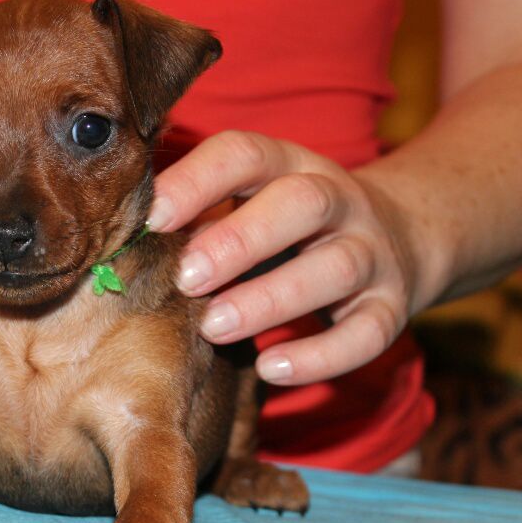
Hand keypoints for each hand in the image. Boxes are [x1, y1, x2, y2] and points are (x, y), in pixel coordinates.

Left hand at [149, 130, 424, 384]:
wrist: (402, 237)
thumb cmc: (289, 226)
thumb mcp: (250, 203)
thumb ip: (199, 216)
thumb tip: (119, 244)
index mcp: (290, 164)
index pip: (246, 153)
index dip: (198, 181)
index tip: (152, 218)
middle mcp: (339, 200)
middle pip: (302, 203)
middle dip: (240, 240)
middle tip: (187, 278)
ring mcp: (372, 252)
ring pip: (334, 268)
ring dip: (271, 299)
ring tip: (214, 326)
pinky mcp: (392, 306)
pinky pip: (367, 332)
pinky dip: (320, 355)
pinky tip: (271, 369)